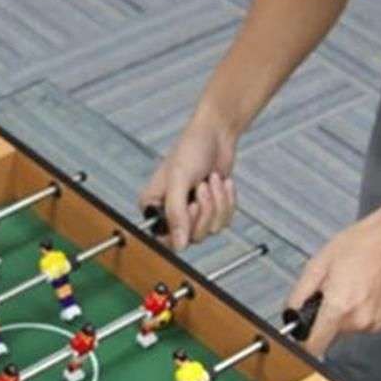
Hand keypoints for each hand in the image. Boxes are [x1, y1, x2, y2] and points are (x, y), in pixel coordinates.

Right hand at [140, 113, 237, 249]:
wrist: (216, 134)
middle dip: (205, 209)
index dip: (180, 230)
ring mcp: (191, 212)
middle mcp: (170, 212)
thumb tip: (178, 246)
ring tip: (211, 179)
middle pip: (191, 237)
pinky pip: (224, 222)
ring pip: (211, 230)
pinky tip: (220, 181)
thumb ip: (176, 213)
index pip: (162, 238)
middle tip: (202, 186)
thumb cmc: (191, 149)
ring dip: (217, 202)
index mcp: (152, 205)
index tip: (191, 206)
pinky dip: (227, 201)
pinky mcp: (211, 210)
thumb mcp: (179, 179)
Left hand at [288, 202, 380, 356]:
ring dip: (338, 314)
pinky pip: (360, 324)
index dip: (301, 342)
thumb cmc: (356, 247)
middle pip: (328, 334)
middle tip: (326, 292)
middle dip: (321, 317)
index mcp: (340, 307)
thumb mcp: (316, 266)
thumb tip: (289, 313)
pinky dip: (354, 313)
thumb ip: (298, 295)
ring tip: (344, 288)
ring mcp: (375, 324)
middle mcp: (359, 321)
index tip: (297, 336)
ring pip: (344, 329)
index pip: (314, 345)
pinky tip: (358, 293)